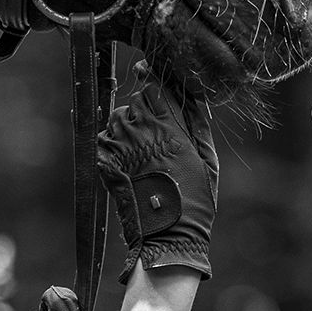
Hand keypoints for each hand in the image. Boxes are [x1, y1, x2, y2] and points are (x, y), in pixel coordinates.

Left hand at [98, 62, 218, 281]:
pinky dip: (111, 143)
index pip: (153, 87)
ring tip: (140, 143)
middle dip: (143, 107)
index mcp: (170, 127)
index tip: (148, 73)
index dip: (151, 79)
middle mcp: (143, 132)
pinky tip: (126, 157)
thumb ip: (198, 123)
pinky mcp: (107, 165)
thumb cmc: (195, 200)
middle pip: (135, 101)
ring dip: (126, 123)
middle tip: (154, 126)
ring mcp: (122, 148)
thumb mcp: (208, 159)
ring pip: (117, 117)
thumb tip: (192, 94)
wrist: (169, 237)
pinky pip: (103, 140)